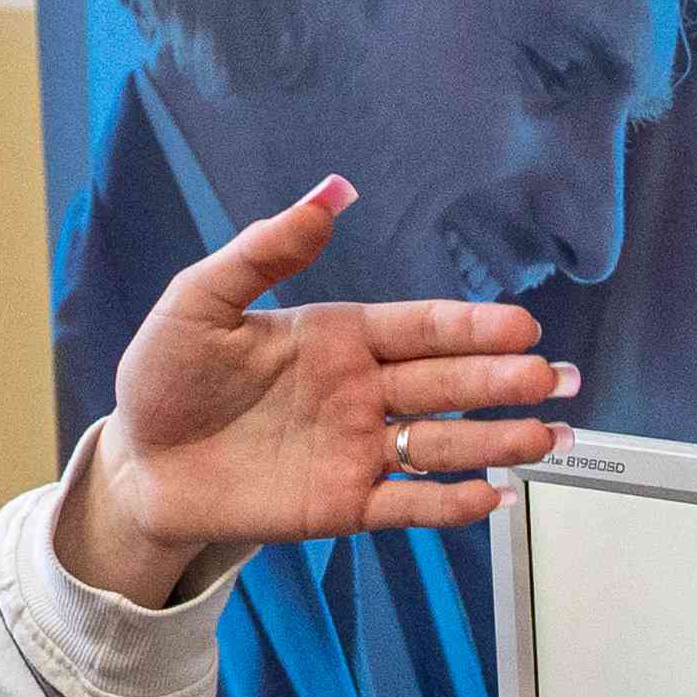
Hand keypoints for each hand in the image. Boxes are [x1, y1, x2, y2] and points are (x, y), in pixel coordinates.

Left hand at [65, 178, 579, 603]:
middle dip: (504, 382)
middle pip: (446, 384)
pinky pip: (407, 503)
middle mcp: (361, 392)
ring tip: (549, 438)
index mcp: (339, 337)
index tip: (521, 327)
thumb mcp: (201, 301)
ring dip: (497, 440)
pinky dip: (450, 504)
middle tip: (556, 380)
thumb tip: (329, 192)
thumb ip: (266, 251)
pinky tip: (493, 496)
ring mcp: (357, 450)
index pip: (420, 328)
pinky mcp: (344, 504)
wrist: (140, 464)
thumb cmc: (166, 376)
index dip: (471, 328)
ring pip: (442, 444)